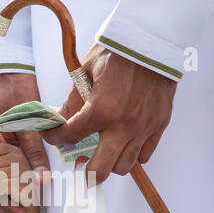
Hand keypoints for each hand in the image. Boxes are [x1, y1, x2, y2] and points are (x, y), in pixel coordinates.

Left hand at [42, 44, 174, 182]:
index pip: (70, 136)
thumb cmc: (117, 51)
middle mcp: (124, 124)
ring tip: (103, 152)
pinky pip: (145, 154)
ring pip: (124, 166)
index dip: (55, 138)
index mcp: (102, 109)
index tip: (53, 136)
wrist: (152, 40)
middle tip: (80, 165)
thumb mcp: (85, 72)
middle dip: (85, 172)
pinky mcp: (160, 124)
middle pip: (100, 170)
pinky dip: (132, 153)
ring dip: (110, 163)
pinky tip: (123, 141)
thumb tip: (60, 122)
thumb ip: (72, 102)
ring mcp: (144, 127)